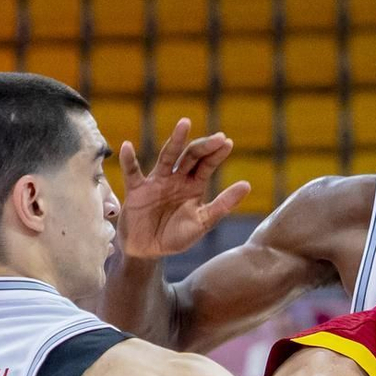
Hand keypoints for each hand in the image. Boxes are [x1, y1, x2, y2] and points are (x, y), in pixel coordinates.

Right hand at [117, 118, 251, 260]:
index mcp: (193, 186)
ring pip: (167, 157)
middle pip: (191, 156)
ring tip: (185, 124)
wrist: (147, 251)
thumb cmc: (174, 237)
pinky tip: (128, 146)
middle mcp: (176, 179)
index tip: (227, 143)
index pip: (206, 165)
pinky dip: (129, 160)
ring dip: (175, 141)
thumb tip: (247, 185)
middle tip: (218, 137)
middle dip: (204, 146)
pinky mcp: (136, 190)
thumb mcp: (202, 222)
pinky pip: (132, 172)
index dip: (216, 154)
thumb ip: (222, 205)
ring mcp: (156, 182)